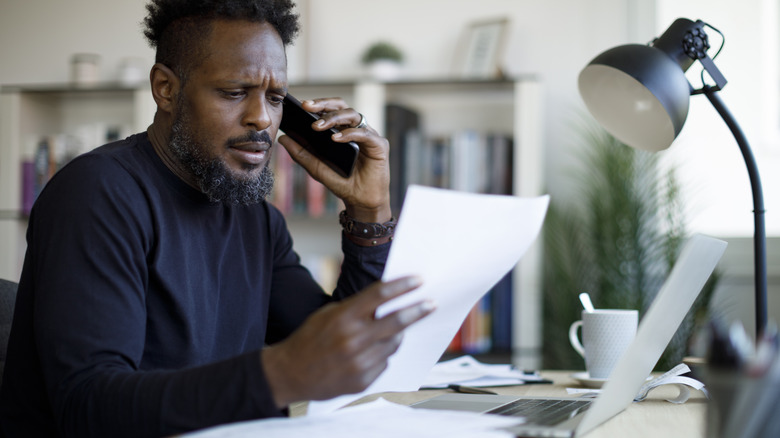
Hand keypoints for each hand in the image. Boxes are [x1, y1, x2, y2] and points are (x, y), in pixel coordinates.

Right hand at [260, 276, 433, 407]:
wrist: (290, 373)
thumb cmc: (310, 339)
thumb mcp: (328, 314)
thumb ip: (357, 309)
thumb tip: (388, 302)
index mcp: (343, 317)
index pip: (380, 295)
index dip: (403, 286)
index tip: (419, 280)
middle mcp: (353, 339)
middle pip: (397, 321)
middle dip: (418, 310)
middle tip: (431, 304)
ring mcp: (359, 362)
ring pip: (394, 343)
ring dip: (396, 335)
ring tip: (389, 332)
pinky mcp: (362, 381)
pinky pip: (384, 362)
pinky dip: (381, 355)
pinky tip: (367, 354)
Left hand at [277, 97, 391, 222]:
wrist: (361, 202)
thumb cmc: (343, 182)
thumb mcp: (316, 168)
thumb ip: (301, 153)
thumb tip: (282, 138)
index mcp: (343, 130)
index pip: (331, 109)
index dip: (318, 104)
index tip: (301, 105)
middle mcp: (357, 129)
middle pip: (342, 106)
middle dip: (324, 104)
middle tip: (307, 107)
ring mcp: (369, 136)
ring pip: (353, 115)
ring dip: (333, 118)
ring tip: (317, 126)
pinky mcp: (380, 145)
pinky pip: (364, 134)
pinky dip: (349, 134)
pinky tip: (336, 138)